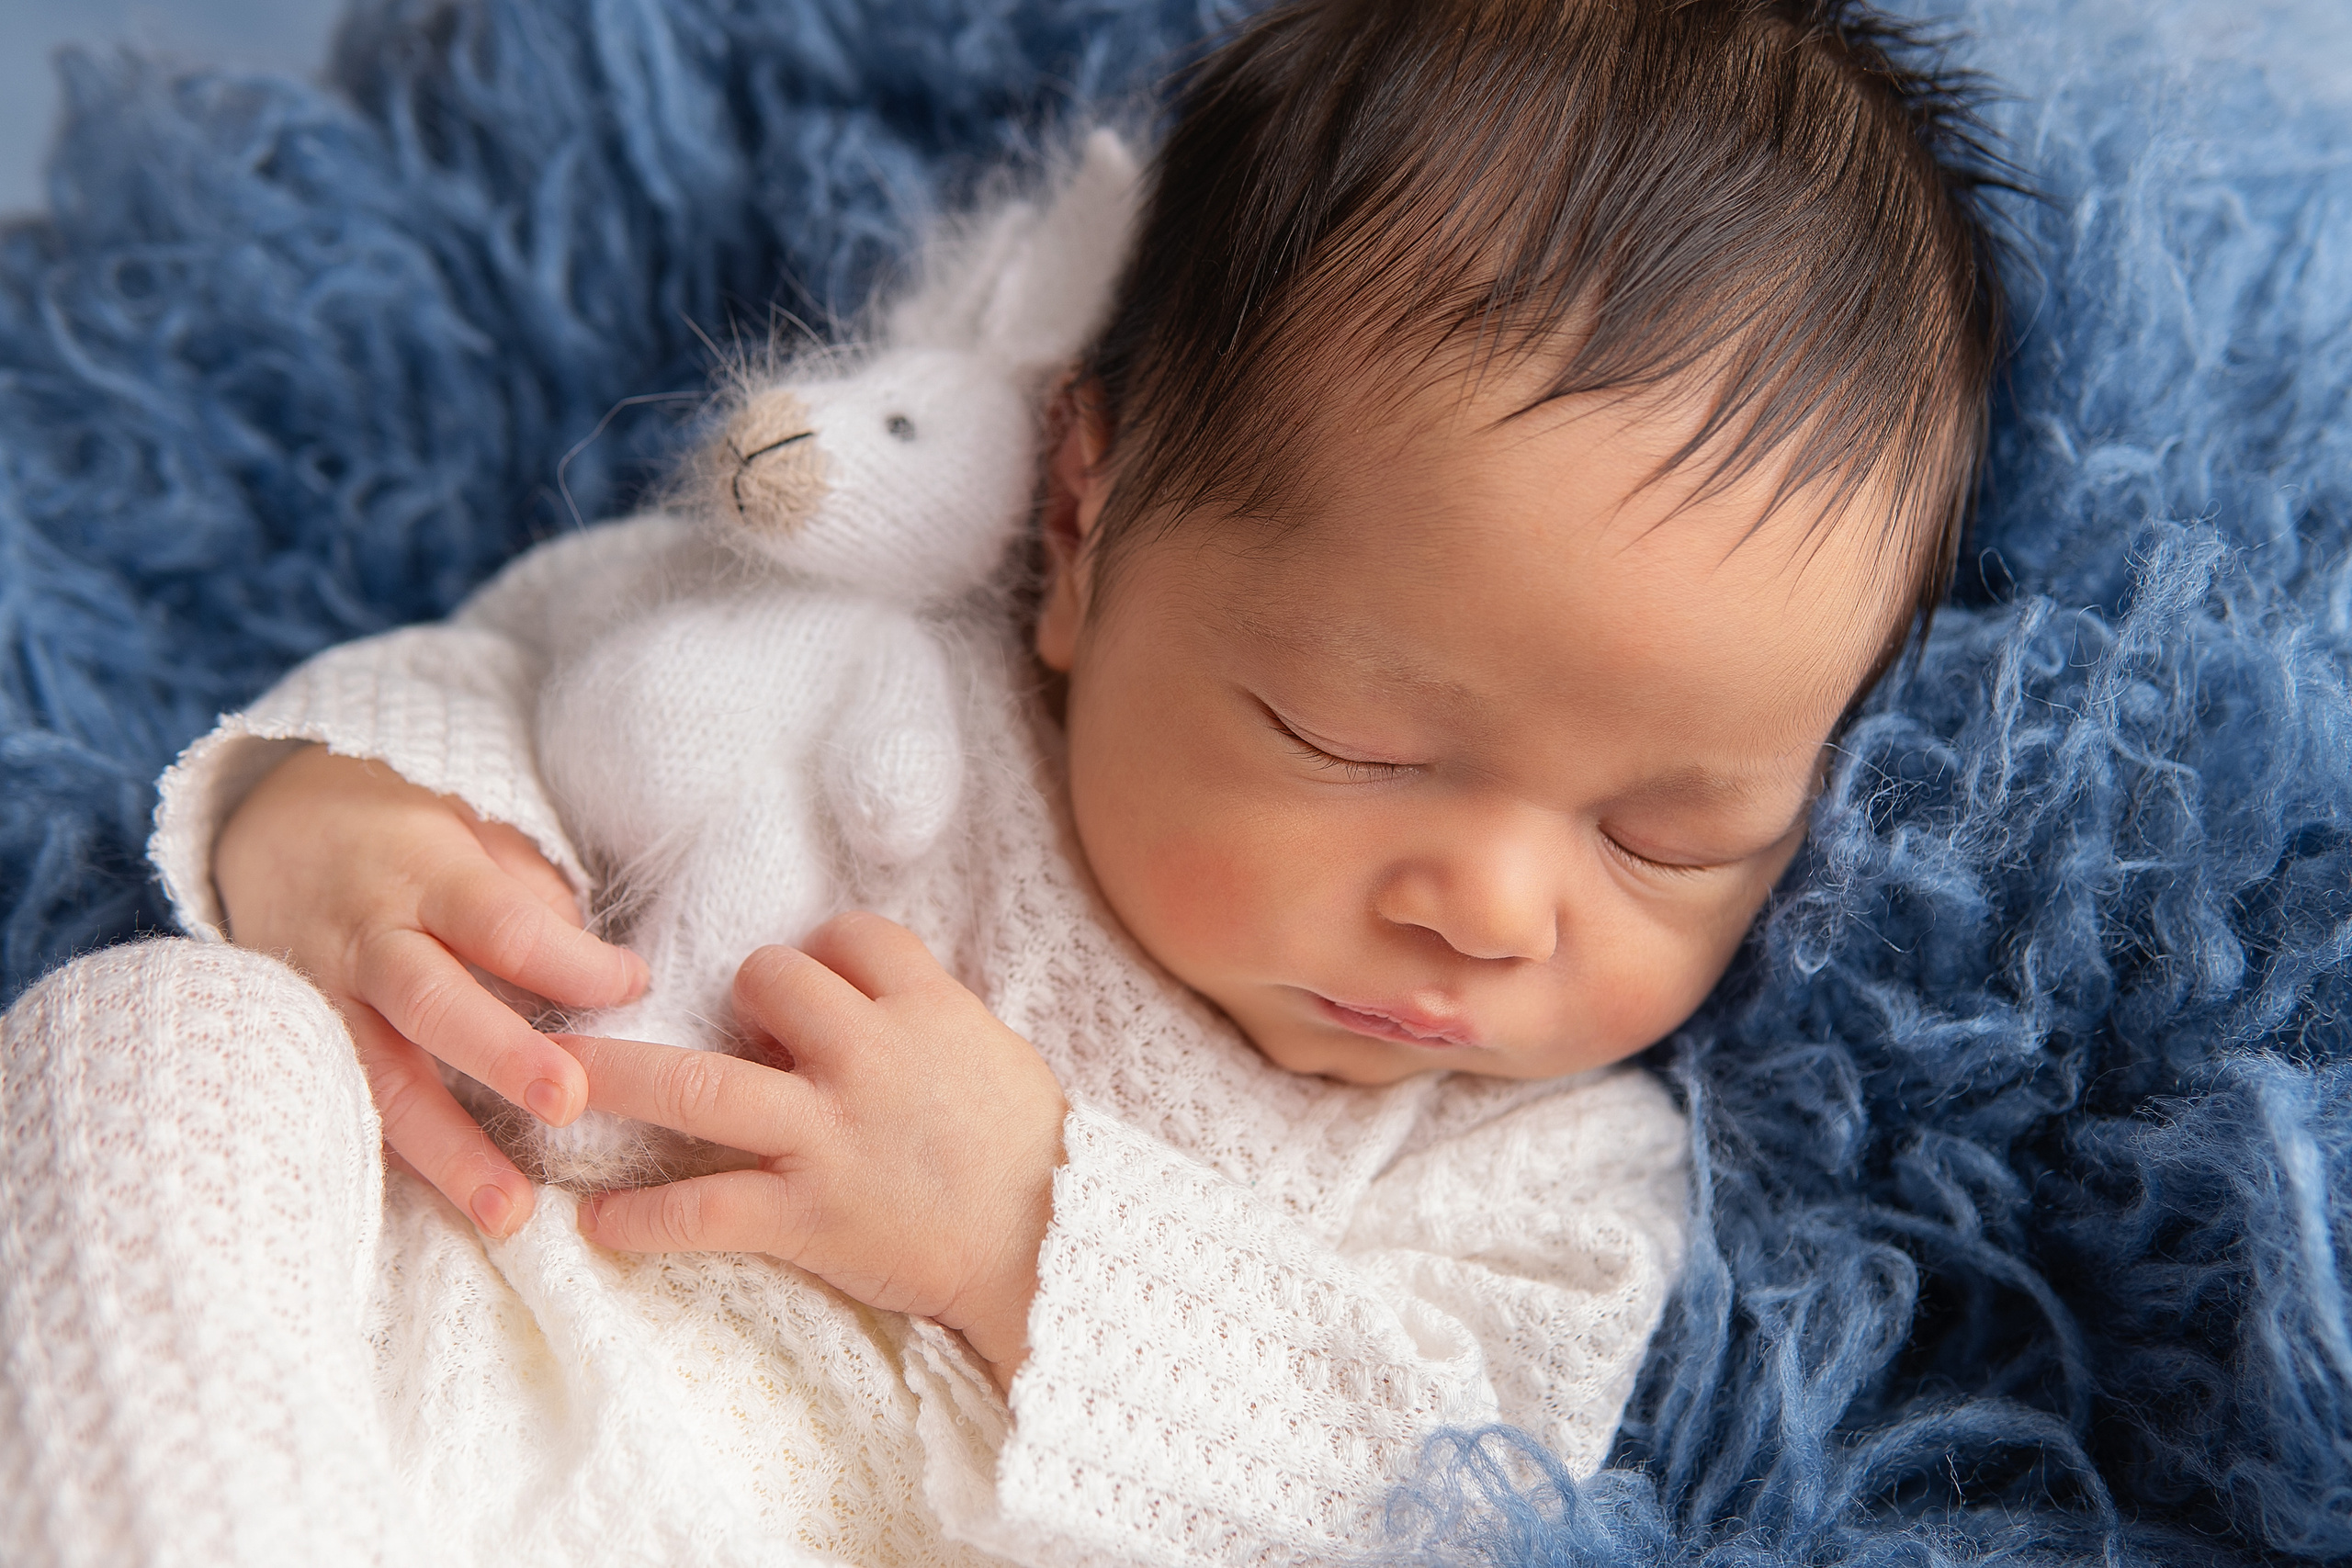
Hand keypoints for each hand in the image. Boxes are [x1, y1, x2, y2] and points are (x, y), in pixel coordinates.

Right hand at [215, 745, 647, 1236]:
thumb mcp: (472, 833)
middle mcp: (369, 939)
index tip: (633, 986)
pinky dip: (396, 1163)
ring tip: (508, 1211)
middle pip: (434, 1001)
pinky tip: (446, 1210)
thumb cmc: (406, 842)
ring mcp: (325, 999)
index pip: (501, 921)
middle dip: (501, 1057)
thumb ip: (530, 897)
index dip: (568, 959)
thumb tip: (596, 974)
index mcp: (425, 874)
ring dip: (446, 1151)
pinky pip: (348, 1109)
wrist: (272, 831)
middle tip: (568, 1104)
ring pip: (381, 1079)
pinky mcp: (300, 1048)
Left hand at [560, 912, 1067, 1390]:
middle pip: (767, 977)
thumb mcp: (990, 1051)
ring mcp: (829, 1134)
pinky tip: (597, 1224)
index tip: (810, 980)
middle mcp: (867, 1057)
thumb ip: (923, 1016)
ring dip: (617, 1077)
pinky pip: (703, 1210)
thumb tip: (856, 999)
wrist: (1052, 1247)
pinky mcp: (808, 1214)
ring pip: (698, 1085)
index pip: (849, 936)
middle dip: (739, 991)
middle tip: (733, 1029)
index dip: (822, 951)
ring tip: (558, 1083)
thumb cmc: (1031, 1150)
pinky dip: (641, 1219)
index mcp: (925, 1009)